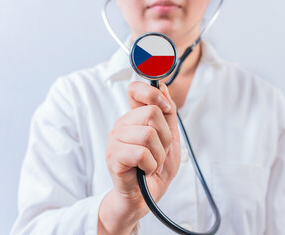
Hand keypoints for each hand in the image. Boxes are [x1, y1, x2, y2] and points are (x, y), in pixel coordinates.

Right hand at [98, 81, 180, 234]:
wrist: (145, 197)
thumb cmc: (156, 168)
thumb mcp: (170, 138)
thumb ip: (168, 114)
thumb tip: (164, 87)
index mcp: (134, 118)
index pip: (135, 89)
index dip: (152, 92)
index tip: (165, 108)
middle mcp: (122, 124)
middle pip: (152, 113)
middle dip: (165, 137)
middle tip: (159, 152)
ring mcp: (115, 140)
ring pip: (148, 134)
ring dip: (159, 154)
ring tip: (152, 163)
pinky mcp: (113, 156)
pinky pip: (141, 153)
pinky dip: (151, 165)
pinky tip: (145, 170)